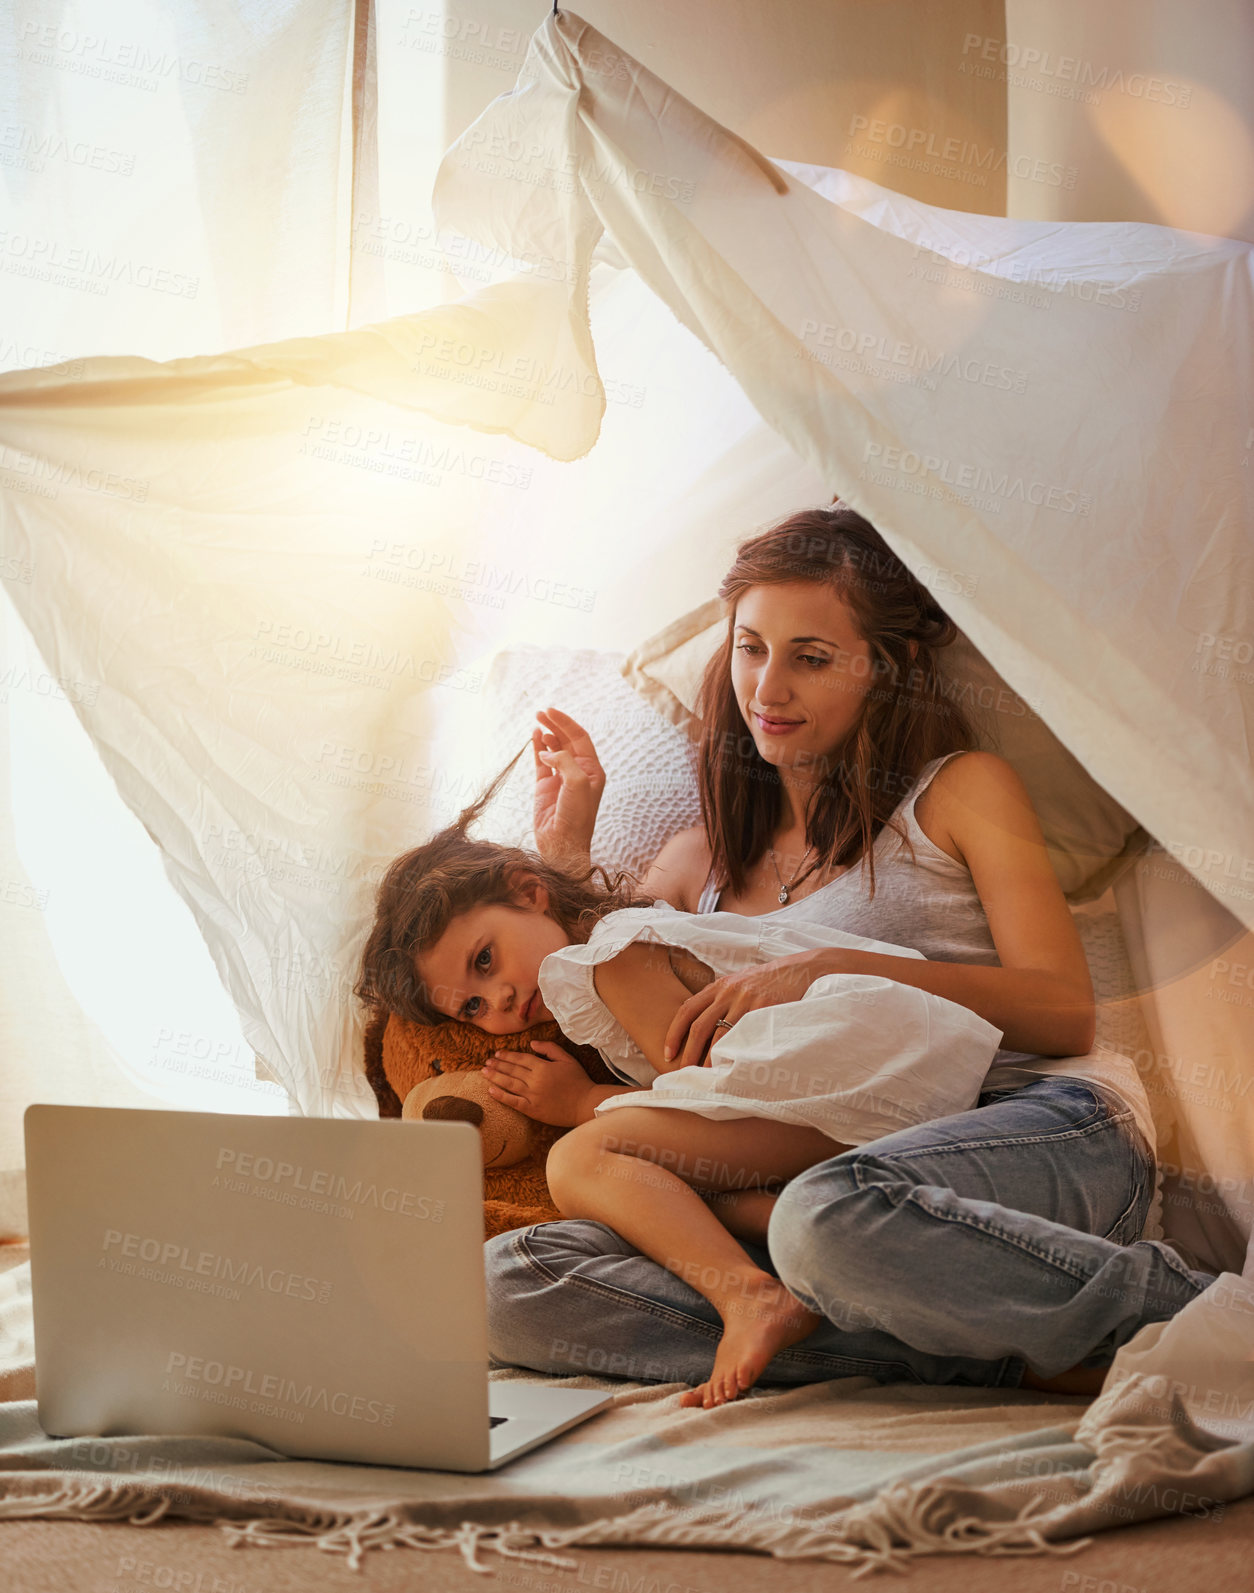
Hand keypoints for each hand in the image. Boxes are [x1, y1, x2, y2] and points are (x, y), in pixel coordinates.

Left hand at [482, 1039, 596, 1126]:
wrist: (585, 1104)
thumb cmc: (578, 1080)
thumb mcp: (567, 1058)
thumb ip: (549, 1048)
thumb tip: (532, 1043)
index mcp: (543, 1067)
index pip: (520, 1059)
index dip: (507, 1055)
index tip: (497, 1053)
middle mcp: (535, 1080)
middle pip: (512, 1070)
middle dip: (497, 1065)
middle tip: (487, 1062)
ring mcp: (533, 1096)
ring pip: (509, 1084)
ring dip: (495, 1077)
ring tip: (484, 1072)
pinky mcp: (533, 1109)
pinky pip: (513, 1102)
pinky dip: (501, 1096)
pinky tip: (490, 1090)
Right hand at [531, 707, 605, 870]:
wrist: (562, 844)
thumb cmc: (576, 818)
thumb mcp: (577, 784)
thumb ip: (565, 762)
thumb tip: (548, 750)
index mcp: (592, 770)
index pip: (580, 738)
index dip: (566, 723)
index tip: (552, 711)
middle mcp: (578, 772)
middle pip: (567, 740)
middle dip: (555, 725)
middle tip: (541, 712)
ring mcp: (560, 779)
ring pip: (554, 749)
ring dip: (546, 734)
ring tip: (536, 722)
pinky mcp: (545, 787)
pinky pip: (541, 762)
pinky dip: (537, 748)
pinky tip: (534, 736)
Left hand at [664, 950, 841, 1069]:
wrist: (802, 970)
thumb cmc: (770, 982)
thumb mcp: (741, 984)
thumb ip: (722, 1000)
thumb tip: (702, 1028)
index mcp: (720, 986)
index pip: (687, 1010)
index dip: (674, 1033)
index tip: (668, 1053)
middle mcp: (729, 992)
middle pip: (699, 1026)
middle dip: (688, 1052)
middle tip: (683, 1073)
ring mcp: (747, 1000)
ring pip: (720, 1036)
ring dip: (710, 1059)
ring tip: (706, 1077)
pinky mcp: (765, 1009)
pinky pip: (745, 1037)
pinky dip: (735, 1054)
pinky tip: (731, 1068)